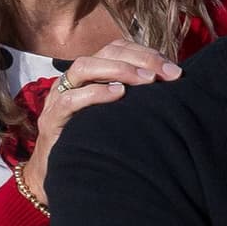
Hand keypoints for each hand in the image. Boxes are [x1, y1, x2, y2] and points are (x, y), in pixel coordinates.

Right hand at [12, 37, 180, 212]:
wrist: (63, 176)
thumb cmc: (97, 143)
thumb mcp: (120, 114)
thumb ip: (139, 96)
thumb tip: (175, 85)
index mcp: (91, 75)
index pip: (118, 49)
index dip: (146, 53)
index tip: (174, 70)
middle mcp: (74, 81)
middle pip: (105, 53)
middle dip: (141, 59)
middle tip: (168, 75)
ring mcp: (59, 98)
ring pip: (84, 67)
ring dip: (119, 69)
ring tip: (147, 81)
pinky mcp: (51, 120)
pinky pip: (69, 99)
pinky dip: (95, 93)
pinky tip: (118, 94)